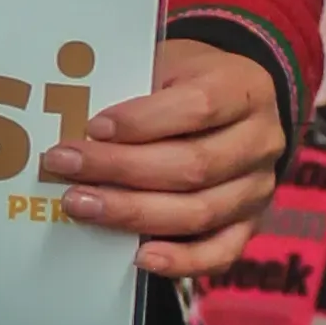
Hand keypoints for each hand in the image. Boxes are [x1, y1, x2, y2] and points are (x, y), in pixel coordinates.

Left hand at [40, 35, 284, 279]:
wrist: (233, 106)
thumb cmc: (187, 82)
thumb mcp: (169, 63)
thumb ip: (134, 89)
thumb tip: (74, 124)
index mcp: (243, 89)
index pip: (199, 107)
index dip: (143, 121)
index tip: (93, 127)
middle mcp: (261, 141)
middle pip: (193, 166)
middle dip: (120, 169)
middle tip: (64, 166)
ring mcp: (259, 188)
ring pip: (199, 212)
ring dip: (133, 213)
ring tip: (80, 205)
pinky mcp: (250, 225)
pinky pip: (220, 253)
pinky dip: (180, 261)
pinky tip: (138, 257)